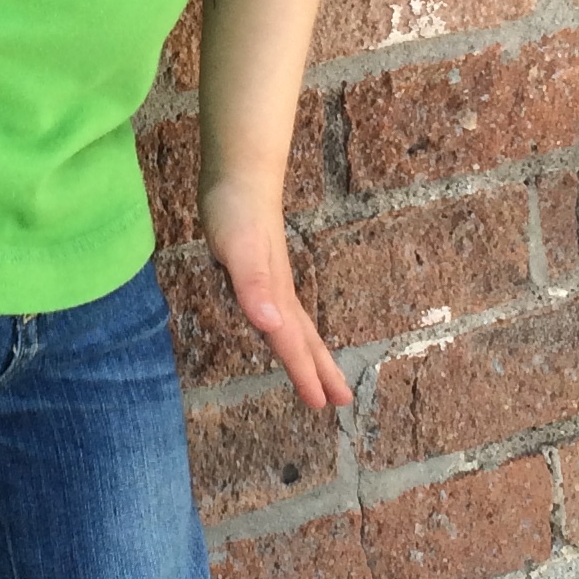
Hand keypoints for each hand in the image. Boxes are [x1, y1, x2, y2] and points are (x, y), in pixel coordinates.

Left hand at [200, 171, 350, 411]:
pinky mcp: (262, 271)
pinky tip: (283, 329)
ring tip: (322, 375)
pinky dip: (290, 331)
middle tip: (343, 401)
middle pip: (305, 339)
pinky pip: (282, 313)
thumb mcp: (238, 250)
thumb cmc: (235, 212)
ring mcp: (273, 281)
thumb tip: (270, 325)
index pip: (290, 343)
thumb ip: (253, 287)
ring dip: (310, 354)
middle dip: (321, 371)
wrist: (240, 174)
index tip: (322, 404)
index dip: (304, 374)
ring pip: (297, 327)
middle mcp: (280, 292)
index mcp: (276, 295)